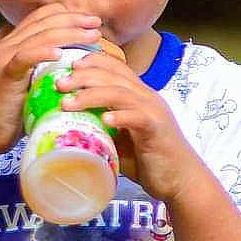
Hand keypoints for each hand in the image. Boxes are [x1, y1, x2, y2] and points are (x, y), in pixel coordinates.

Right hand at [0, 6, 108, 157]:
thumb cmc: (12, 112)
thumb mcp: (32, 83)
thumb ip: (48, 69)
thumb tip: (79, 64)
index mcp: (14, 44)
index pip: (42, 17)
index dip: (67, 14)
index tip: (91, 21)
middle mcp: (7, 46)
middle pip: (44, 22)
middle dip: (74, 20)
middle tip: (97, 23)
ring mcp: (3, 59)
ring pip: (39, 36)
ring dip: (69, 33)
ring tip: (91, 36)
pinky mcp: (4, 76)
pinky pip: (24, 58)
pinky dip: (42, 53)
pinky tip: (60, 53)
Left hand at [51, 50, 207, 203]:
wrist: (181, 179)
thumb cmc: (149, 160)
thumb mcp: (121, 139)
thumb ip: (102, 128)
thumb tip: (66, 127)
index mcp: (139, 95)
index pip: (116, 66)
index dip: (91, 61)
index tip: (67, 67)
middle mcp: (147, 97)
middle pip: (113, 75)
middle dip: (82, 76)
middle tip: (59, 84)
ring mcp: (153, 111)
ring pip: (120, 92)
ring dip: (91, 95)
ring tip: (68, 103)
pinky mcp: (156, 129)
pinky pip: (137, 116)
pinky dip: (119, 116)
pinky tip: (104, 120)